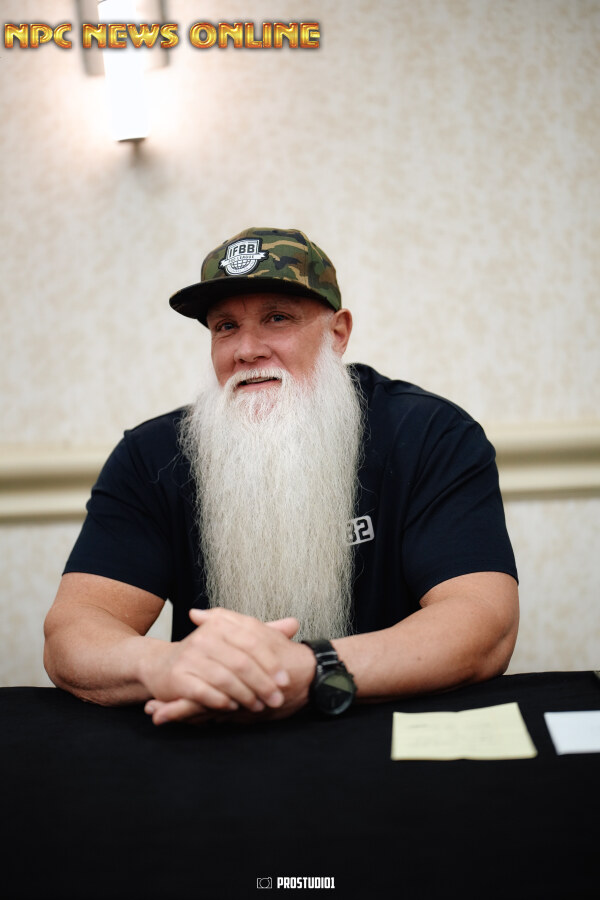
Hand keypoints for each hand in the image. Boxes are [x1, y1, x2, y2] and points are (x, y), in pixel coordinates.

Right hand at [140, 608, 313, 724]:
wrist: (161, 665)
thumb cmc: (205, 654)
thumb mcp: (233, 639)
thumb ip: (263, 633)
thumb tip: (294, 624)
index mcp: (220, 625)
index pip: (252, 642)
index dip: (271, 662)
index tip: (285, 680)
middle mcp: (204, 637)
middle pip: (241, 662)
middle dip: (262, 683)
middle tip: (277, 699)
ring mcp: (190, 657)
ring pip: (225, 678)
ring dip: (245, 695)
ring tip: (258, 706)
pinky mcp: (177, 677)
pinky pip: (203, 692)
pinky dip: (220, 701)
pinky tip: (232, 707)